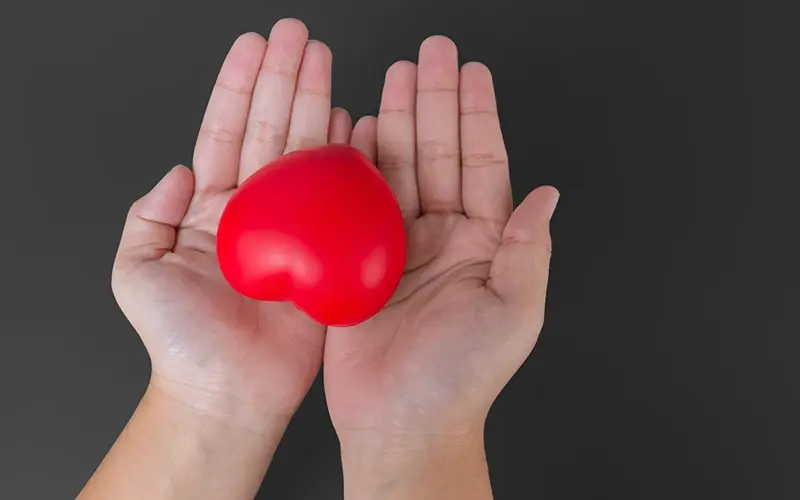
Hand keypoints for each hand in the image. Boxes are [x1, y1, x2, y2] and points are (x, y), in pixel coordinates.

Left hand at [111, 19, 350, 431]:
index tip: (255, 44)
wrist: (227, 392)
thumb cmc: (180, 344)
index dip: (240, 87)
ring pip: (308, 155)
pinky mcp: (329, 253)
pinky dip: (351, 160)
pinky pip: (343, 200)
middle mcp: (258, 212)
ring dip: (318, 105)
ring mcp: (296, 229)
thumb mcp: (138, 273)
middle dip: (285, 79)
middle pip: (272, 131)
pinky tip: (359, 124)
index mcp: (212, 210)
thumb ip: (147, 216)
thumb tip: (174, 171)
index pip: (227, 132)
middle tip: (299, 35)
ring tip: (326, 62)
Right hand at [324, 36, 558, 497]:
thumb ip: (527, 249)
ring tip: (395, 76)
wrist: (401, 421)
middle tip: (431, 54)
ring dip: (396, 121)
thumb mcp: (514, 312)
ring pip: (397, 169)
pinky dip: (354, 165)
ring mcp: (396, 246)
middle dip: (435, 101)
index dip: (477, 116)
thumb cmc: (460, 378)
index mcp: (480, 245)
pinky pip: (356, 203)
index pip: (481, 165)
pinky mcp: (355, 261)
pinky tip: (355, 130)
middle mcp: (440, 238)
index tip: (473, 73)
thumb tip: (547, 195)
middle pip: (437, 155)